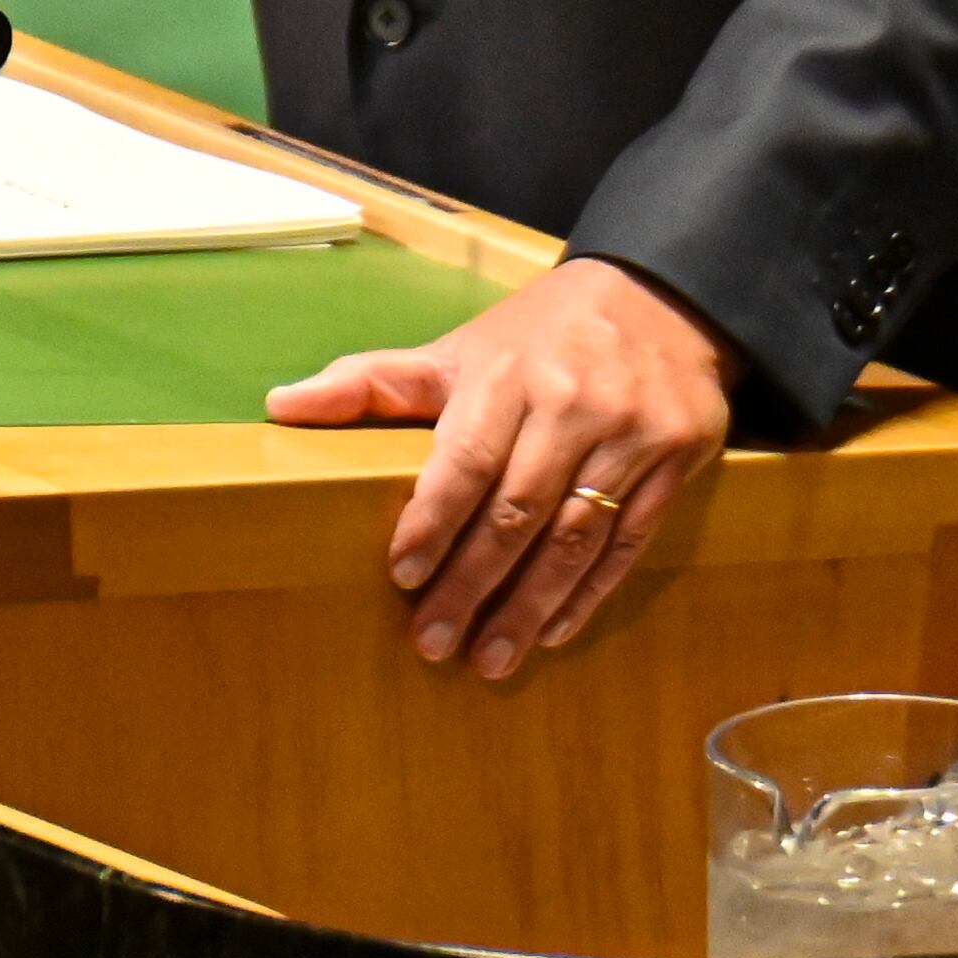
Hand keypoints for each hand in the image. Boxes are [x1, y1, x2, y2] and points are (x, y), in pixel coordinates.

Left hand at [265, 258, 733, 680]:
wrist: (663, 297)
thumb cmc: (540, 336)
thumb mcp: (460, 349)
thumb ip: (373, 383)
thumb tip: (280, 406)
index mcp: (508, 375)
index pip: (467, 458)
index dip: (435, 520)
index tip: (404, 576)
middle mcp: (572, 405)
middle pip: (517, 510)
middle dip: (473, 584)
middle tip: (434, 644)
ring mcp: (631, 435)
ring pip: (574, 536)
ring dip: (530, 606)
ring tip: (491, 659)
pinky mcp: (678, 460)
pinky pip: (629, 541)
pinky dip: (590, 592)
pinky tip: (554, 630)